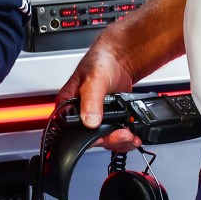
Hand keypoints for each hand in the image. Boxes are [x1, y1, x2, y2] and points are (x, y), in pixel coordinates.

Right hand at [56, 28, 141, 151]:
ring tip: (131, 136)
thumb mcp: (94, 79)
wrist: (121, 58)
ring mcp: (95, 118)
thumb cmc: (101, 61)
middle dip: (110, 140)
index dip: (87, 138)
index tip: (105, 136)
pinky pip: (114, 135)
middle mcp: (79, 114)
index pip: (70, 131)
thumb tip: (89, 121)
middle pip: (90, 138)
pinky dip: (125, 137)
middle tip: (123, 135)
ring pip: (104, 139)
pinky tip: (133, 134)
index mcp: (67, 104)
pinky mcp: (109, 119)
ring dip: (119, 141)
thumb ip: (91, 100)